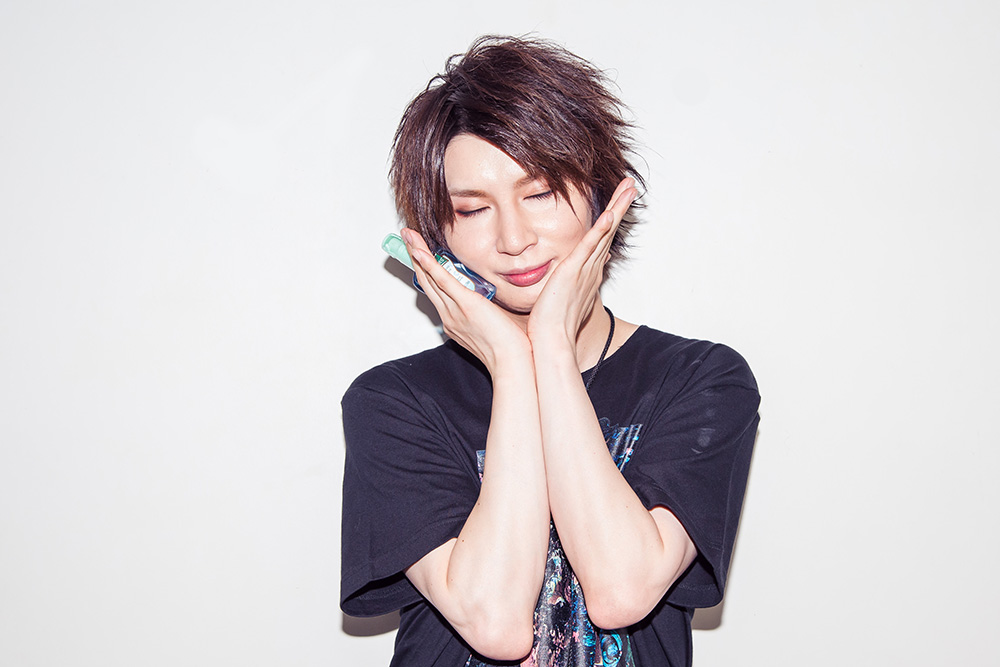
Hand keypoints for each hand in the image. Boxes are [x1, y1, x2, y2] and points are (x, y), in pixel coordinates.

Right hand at [401, 228, 530, 373]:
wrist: (514, 364)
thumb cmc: (512, 350)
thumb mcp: (499, 326)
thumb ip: (495, 311)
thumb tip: (503, 302)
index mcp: (456, 321)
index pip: (438, 290)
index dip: (428, 270)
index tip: (422, 253)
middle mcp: (450, 316)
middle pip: (427, 281)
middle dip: (415, 256)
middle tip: (406, 237)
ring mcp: (455, 311)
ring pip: (430, 277)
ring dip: (417, 253)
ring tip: (408, 235)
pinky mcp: (465, 305)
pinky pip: (442, 280)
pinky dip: (429, 264)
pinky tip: (419, 251)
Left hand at [527, 178, 637, 345]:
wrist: (551, 341)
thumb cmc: (549, 325)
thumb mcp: (557, 298)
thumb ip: (561, 285)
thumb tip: (559, 278)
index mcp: (585, 274)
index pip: (600, 242)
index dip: (609, 223)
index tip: (616, 206)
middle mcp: (589, 269)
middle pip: (608, 232)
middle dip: (619, 207)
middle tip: (630, 186)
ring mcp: (584, 269)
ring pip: (604, 233)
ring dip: (616, 209)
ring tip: (628, 188)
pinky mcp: (573, 272)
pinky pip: (589, 247)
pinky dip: (601, 230)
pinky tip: (610, 214)